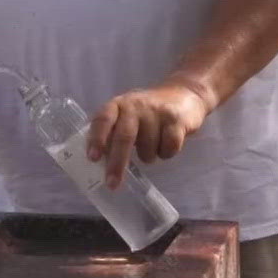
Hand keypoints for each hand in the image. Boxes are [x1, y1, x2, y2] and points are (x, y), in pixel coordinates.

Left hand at [85, 82, 211, 187]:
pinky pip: (168, 149)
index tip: (93, 158)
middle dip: (117, 163)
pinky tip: (167, 143)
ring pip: (147, 148)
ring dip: (147, 156)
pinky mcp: (176, 121)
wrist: (184, 93)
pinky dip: (166, 153)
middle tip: (112, 184)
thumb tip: (98, 161)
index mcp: (118, 105)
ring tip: (151, 147)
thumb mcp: (126, 115)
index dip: (97, 139)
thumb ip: (113, 131)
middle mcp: (135, 105)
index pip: (103, 120)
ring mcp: (157, 112)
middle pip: (124, 137)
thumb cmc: (147, 112)